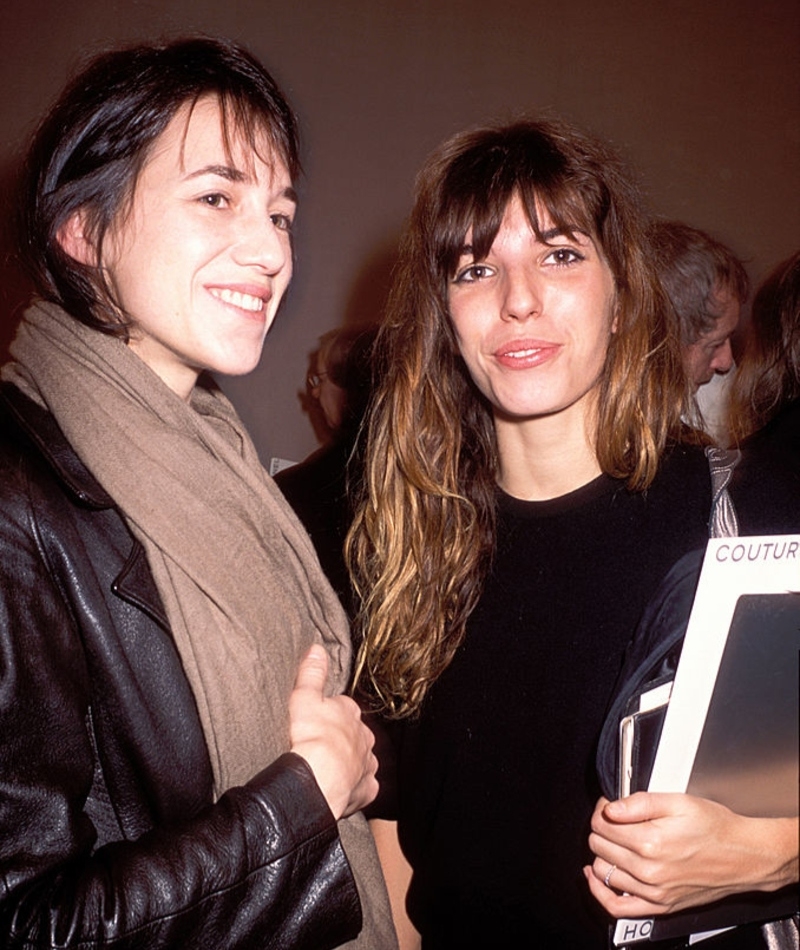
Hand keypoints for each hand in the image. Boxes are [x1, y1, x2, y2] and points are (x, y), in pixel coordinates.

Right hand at [289, 644, 377, 819]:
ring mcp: (366, 764)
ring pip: (363, 759)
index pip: (344, 707)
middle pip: (356, 733)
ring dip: (352, 761)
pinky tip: (345, 789)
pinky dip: (357, 787)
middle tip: (324, 744)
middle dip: (344, 737)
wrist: (318, 777)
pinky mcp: (364, 789)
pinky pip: (364, 787)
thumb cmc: (311, 736)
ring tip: (334, 768)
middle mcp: (363, 737)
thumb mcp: (304, 697)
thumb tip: (317, 649)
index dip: (331, 712)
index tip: (319, 717)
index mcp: (349, 713)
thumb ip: (312, 673)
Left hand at [585, 792, 798, 917]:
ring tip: (613, 841)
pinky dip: (600, 892)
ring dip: (602, 853)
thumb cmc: (716, 828)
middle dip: (601, 828)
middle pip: (599, 846)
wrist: (744, 856)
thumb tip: (611, 808)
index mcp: (651, 841)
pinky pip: (617, 907)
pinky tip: (596, 877)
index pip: (602, 824)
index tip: (610, 805)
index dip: (602, 809)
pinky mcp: (660, 905)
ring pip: (603, 871)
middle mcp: (650, 870)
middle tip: (614, 819)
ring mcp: (654, 892)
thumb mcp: (678, 802)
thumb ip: (640, 803)